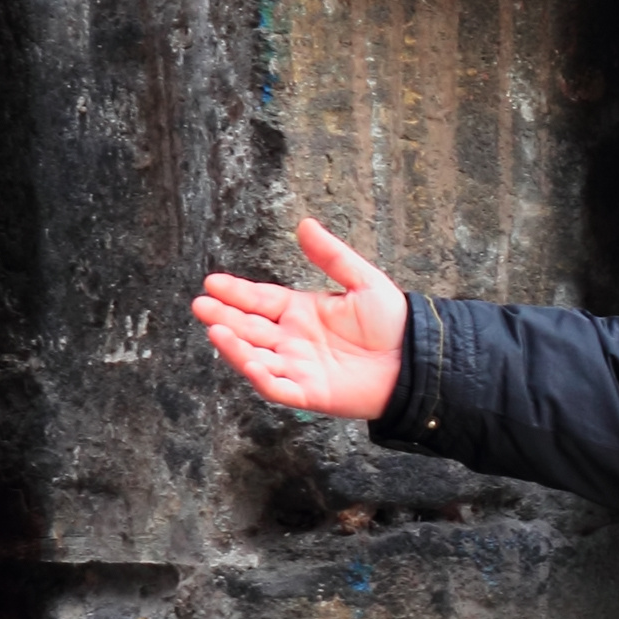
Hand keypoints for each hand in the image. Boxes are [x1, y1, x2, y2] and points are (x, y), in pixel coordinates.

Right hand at [193, 213, 409, 419]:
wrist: (417, 360)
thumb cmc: (393, 322)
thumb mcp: (363, 281)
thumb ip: (332, 255)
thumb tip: (305, 224)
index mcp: (302, 312)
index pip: (260, 301)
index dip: (236, 292)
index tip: (212, 282)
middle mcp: (294, 341)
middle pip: (250, 328)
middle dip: (223, 317)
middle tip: (201, 305)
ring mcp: (299, 368)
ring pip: (256, 357)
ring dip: (233, 346)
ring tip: (215, 329)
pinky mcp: (310, 393)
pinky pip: (277, 387)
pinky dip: (260, 377)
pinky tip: (246, 360)